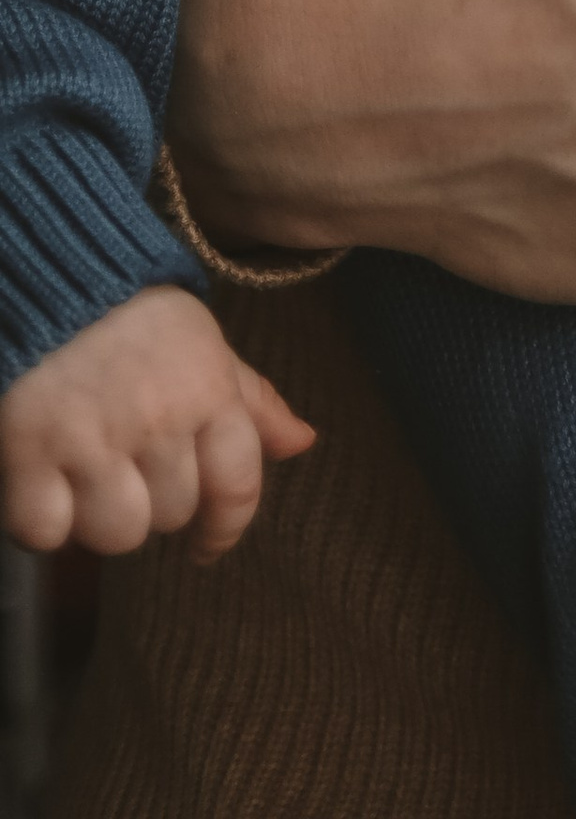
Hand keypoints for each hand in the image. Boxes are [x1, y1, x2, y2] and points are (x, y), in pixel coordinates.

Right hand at [2, 285, 313, 565]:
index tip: (210, 543)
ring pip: (117, 534)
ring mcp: (92, 438)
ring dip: (101, 518)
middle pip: (172, 516)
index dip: (226, 527)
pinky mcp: (29, 451)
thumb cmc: (136, 315)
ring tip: (89, 476)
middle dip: (156, 501)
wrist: (55, 276)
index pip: (237, 487)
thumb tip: (303, 442)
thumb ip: (252, 401)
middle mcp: (158, 420)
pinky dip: (43, 520)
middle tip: (130, 463)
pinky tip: (45, 486)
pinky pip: (46, 531)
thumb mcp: (204, 343)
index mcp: (208, 390)